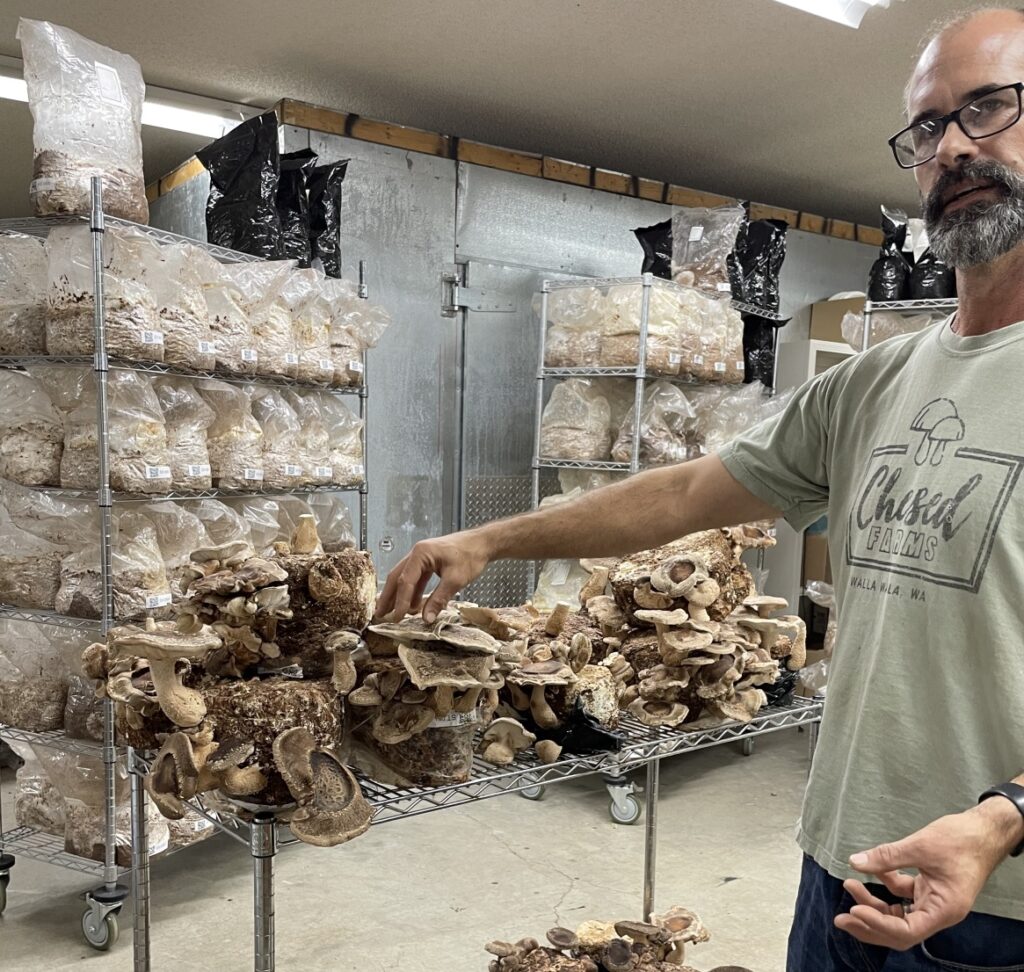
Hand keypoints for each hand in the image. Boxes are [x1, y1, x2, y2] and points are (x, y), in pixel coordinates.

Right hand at [374, 530, 492, 622]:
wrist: (483, 543)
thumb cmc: (470, 556)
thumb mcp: (455, 580)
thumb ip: (439, 599)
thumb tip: (427, 619)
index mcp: (420, 554)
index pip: (405, 581)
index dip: (400, 602)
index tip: (397, 618)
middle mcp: (417, 553)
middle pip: (397, 577)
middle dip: (388, 597)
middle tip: (379, 614)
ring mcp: (422, 557)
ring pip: (405, 578)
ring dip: (399, 595)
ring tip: (392, 613)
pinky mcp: (429, 562)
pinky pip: (416, 578)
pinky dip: (413, 592)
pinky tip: (414, 606)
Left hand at [835, 802, 1022, 948]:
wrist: (984, 829)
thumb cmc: (961, 839)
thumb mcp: (921, 845)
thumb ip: (887, 856)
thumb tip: (855, 862)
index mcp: (943, 909)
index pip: (907, 930)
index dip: (879, 923)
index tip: (855, 909)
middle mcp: (939, 911)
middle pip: (900, 930)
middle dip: (869, 925)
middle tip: (840, 918)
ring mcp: (933, 901)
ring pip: (898, 913)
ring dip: (873, 904)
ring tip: (849, 887)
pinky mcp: (928, 888)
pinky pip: (902, 894)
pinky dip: (885, 885)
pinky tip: (870, 869)